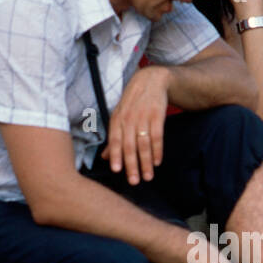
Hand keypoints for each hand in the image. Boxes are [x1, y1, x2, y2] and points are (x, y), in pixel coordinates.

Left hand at [103, 65, 168, 184]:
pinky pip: (157, 136)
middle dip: (132, 165)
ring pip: (143, 143)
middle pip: (129, 145)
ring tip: (147, 177)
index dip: (115, 155)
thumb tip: (104, 157)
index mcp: (117, 119)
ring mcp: (143, 116)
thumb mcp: (120, 116)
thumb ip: (113, 138)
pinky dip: (157, 150)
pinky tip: (157, 162)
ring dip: (146, 162)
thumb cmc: (133, 102)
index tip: (116, 171)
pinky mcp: (157, 115)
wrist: (151, 80)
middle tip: (134, 182)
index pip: (115, 140)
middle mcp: (129, 118)